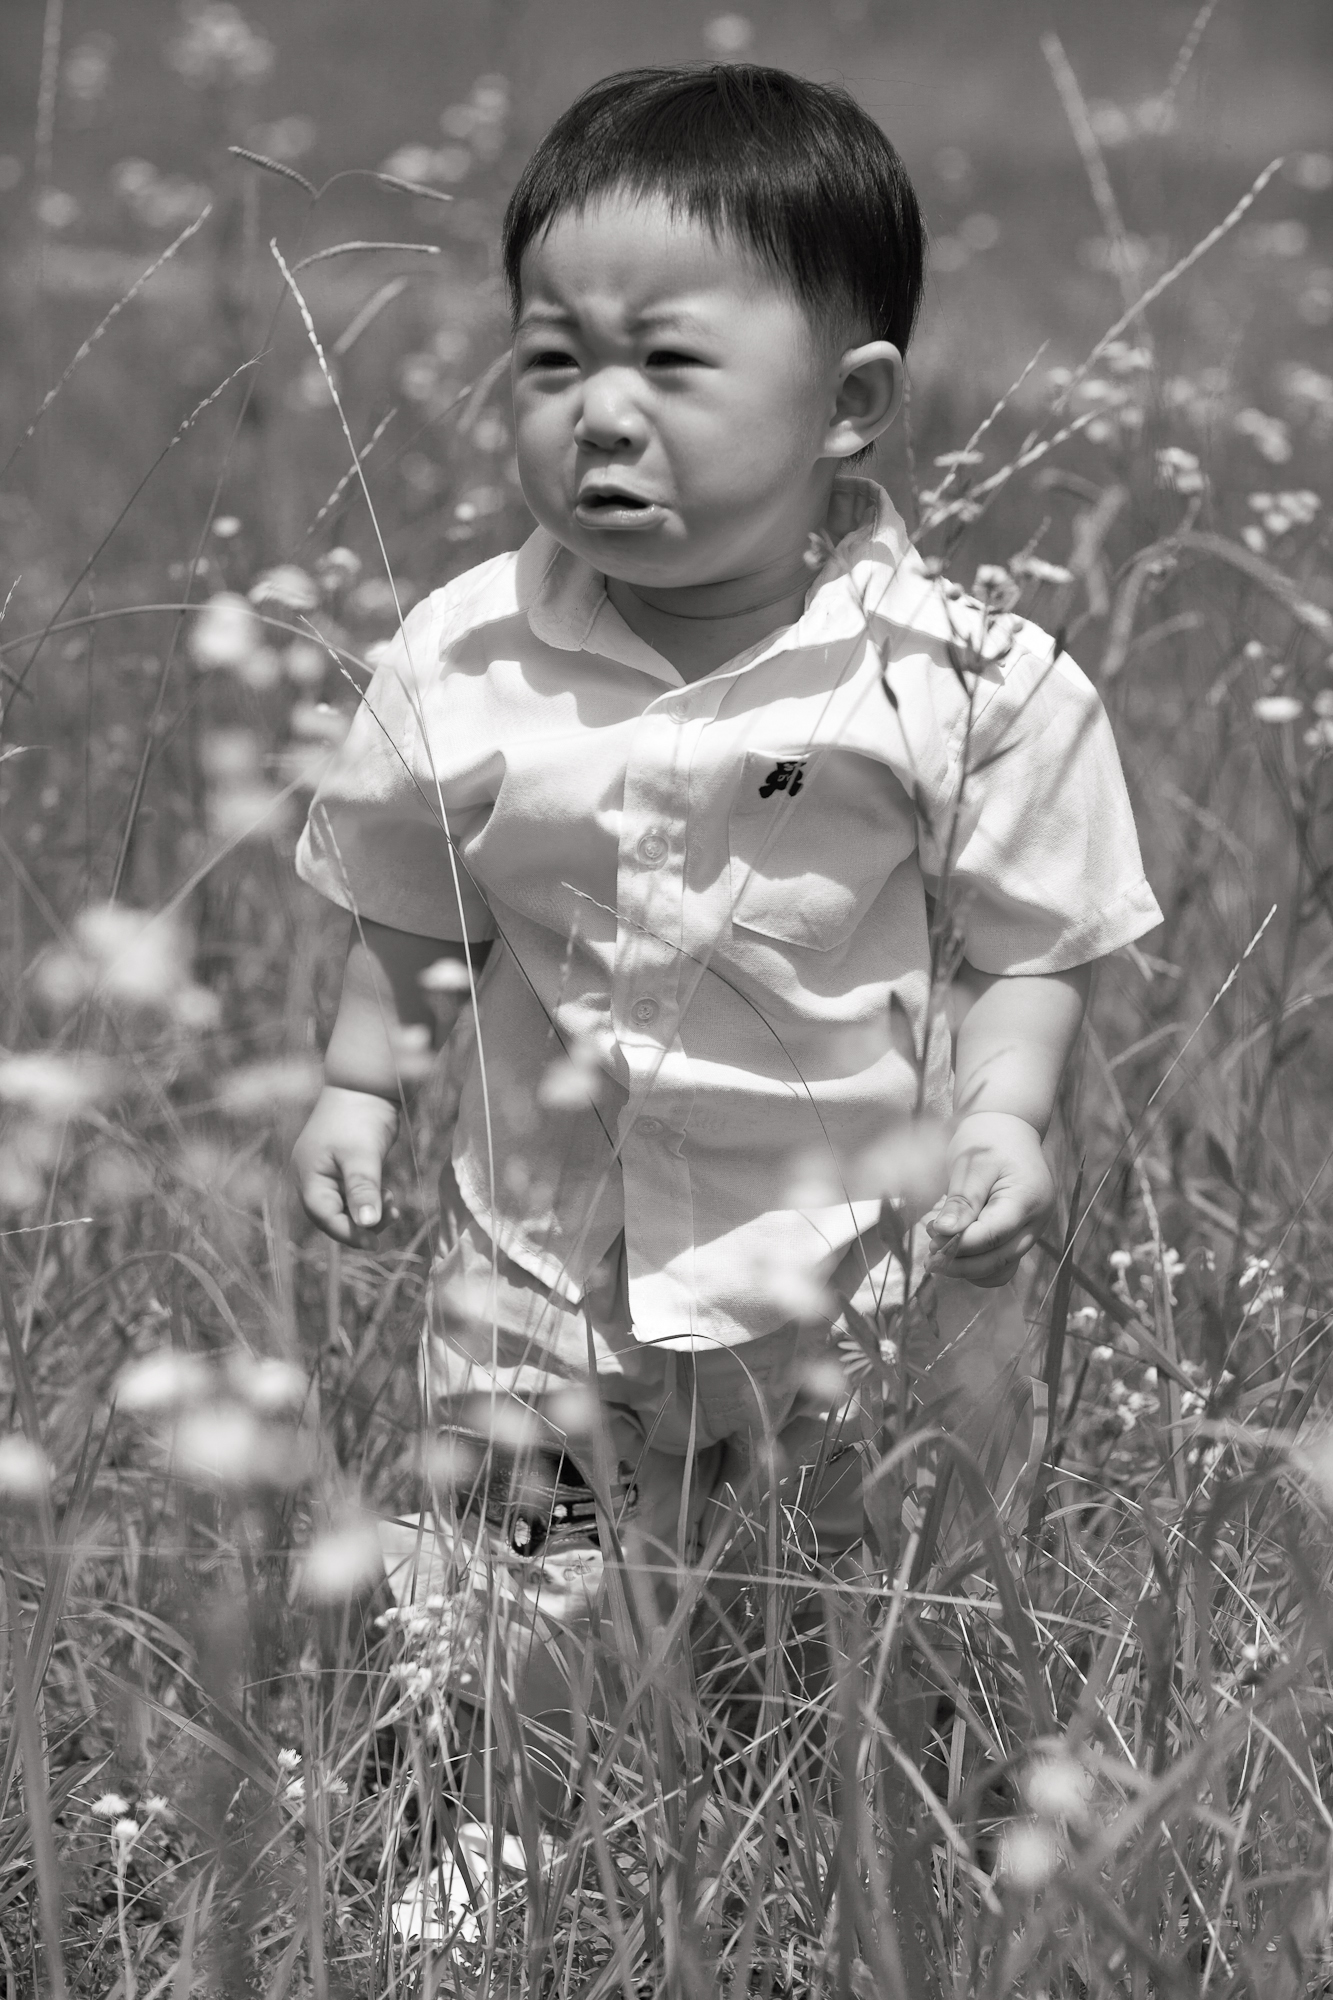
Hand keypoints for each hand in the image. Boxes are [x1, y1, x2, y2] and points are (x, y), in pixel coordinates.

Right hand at [292, 1085, 400, 1243]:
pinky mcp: (341, 1166)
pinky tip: (387, 1195)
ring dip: (368, 1211)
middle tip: (391, 1217)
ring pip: (344, 1205)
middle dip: (361, 1222)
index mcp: (308, 1176)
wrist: (364, 1083)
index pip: (324, 1216)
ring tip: (393, 1203)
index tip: (374, 1243)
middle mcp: (312, 1177)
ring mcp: (326, 1171)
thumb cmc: (359, 1116)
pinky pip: (351, 1193)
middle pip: (332, 1215)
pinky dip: (369, 1198)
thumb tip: (366, 1225)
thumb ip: (363, 1190)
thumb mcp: (362, 1156)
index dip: (348, 1233)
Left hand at [923, 1110, 1053, 1286]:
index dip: (960, 1244)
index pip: (993, 1234)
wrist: (1005, 1127)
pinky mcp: (1021, 1234)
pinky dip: (978, 1265)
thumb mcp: (970, 1164)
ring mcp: (1032, 1230)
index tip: (931, 1239)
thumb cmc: (986, 1139)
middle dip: (961, 1262)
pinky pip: (1002, 1262)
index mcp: (1027, 1198)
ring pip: (1002, 1268)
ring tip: (937, 1254)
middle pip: (999, 1259)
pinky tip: (953, 1253)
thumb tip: (945, 1233)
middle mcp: (1036, 1220)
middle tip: (929, 1255)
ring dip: (969, 1269)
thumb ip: (961, 1200)